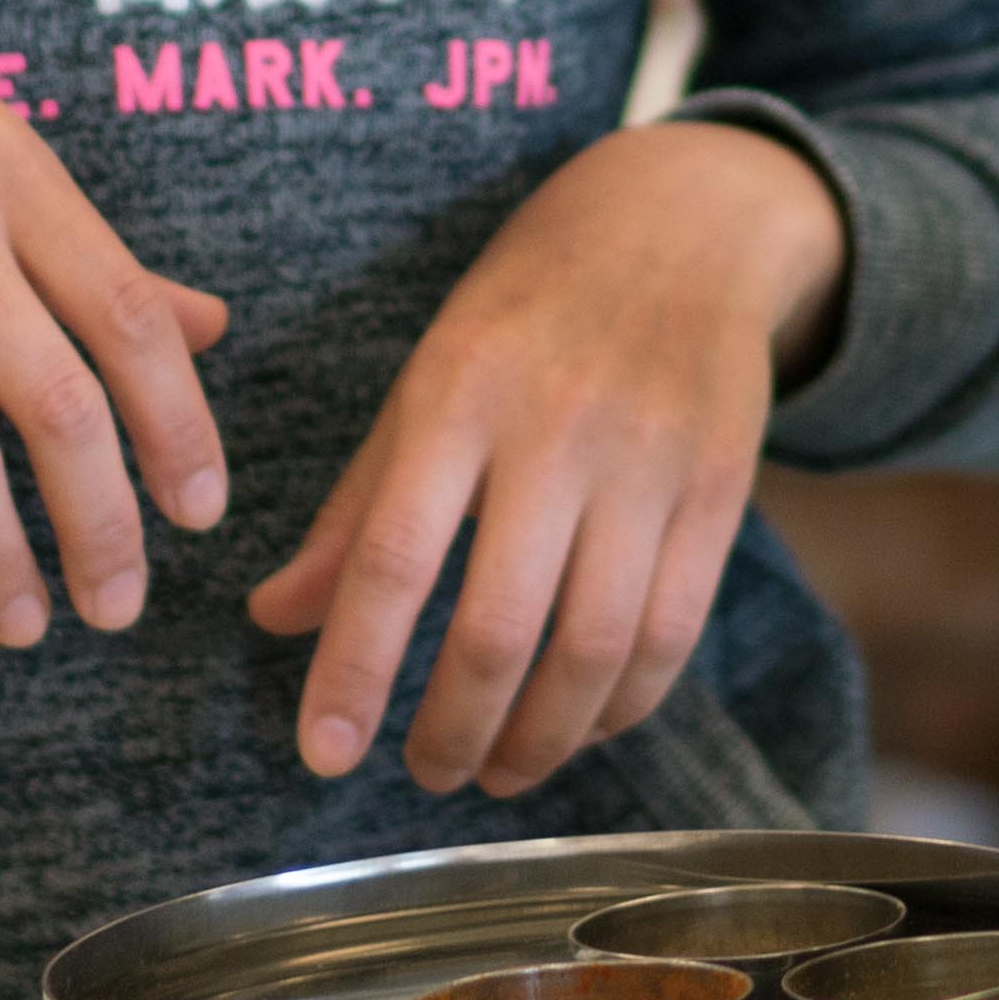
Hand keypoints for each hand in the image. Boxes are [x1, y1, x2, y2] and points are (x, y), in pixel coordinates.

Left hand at [249, 116, 850, 790]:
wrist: (681, 226)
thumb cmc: (527, 312)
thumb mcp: (425, 378)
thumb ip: (356, 506)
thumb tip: (277, 620)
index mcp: (459, 392)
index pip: (394, 555)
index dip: (353, 667)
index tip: (322, 752)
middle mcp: (557, 428)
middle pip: (497, 625)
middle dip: (450, 729)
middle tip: (422, 773)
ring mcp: (650, 462)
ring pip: (593, 648)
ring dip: (538, 738)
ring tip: (496, 772)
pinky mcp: (721, 489)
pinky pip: (671, 632)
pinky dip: (619, 705)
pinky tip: (578, 727)